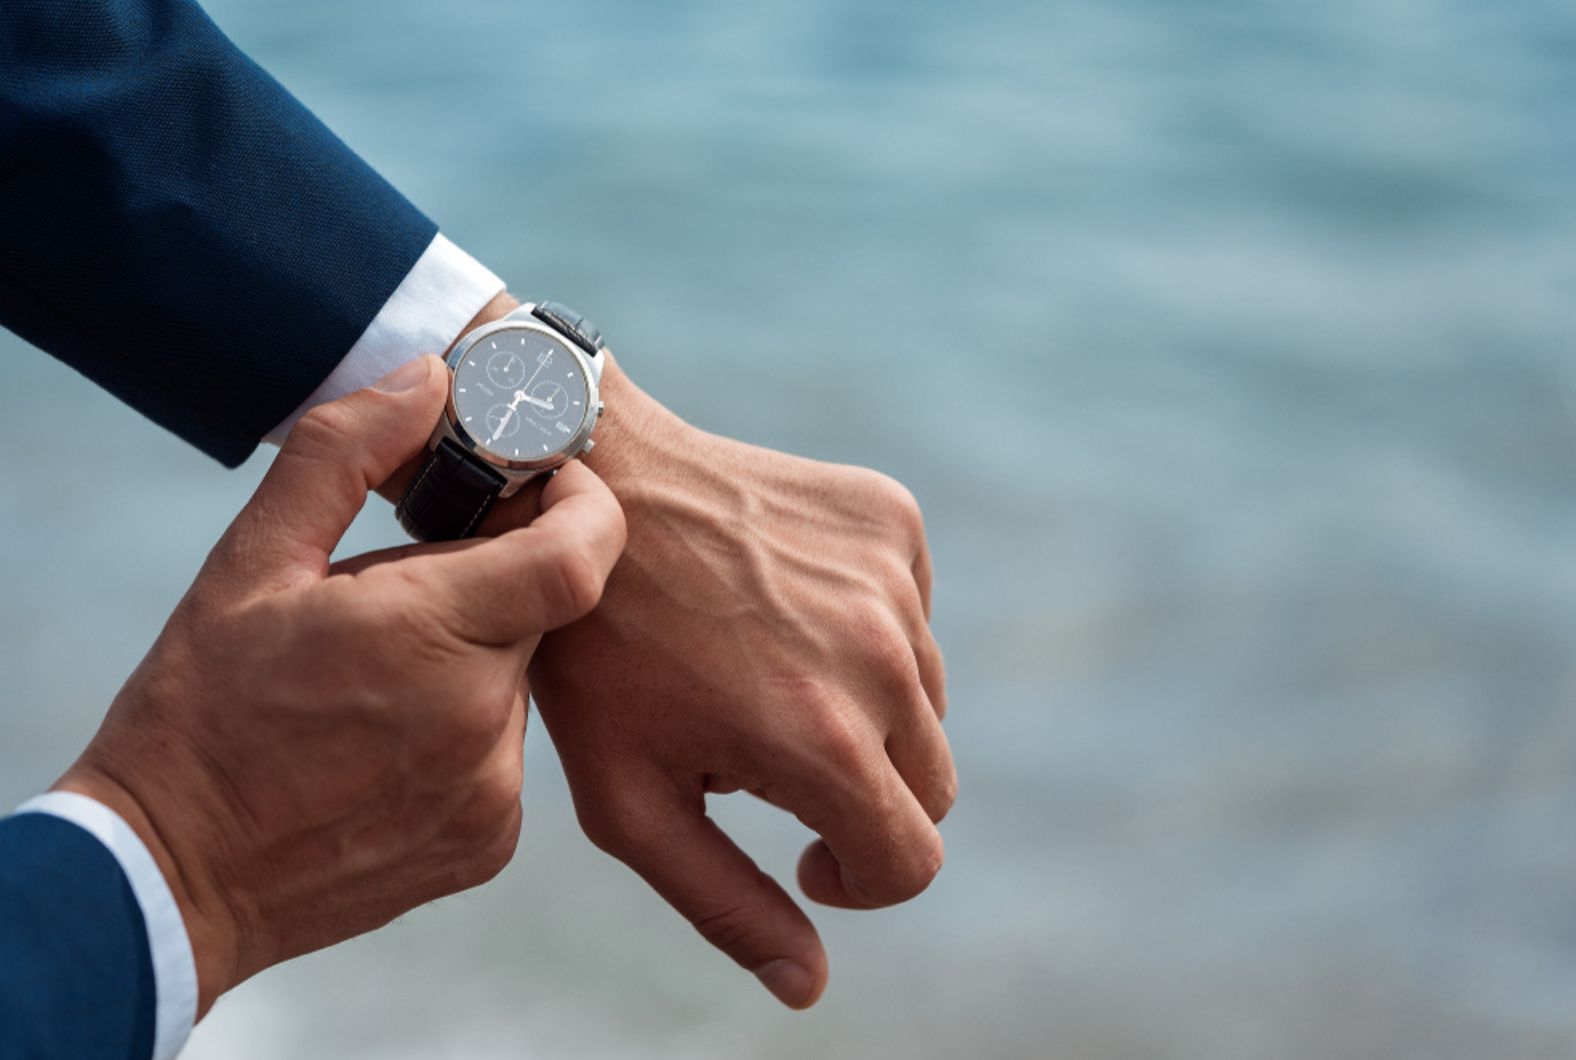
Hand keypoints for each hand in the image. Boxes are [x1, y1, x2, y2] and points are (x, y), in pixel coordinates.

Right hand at [55, 356, 625, 1015]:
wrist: (172, 876)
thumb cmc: (201, 712)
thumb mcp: (249, 563)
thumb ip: (345, 453)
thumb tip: (432, 377)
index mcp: (428, 637)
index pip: (579, 556)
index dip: (584, 507)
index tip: (549, 485)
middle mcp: (481, 721)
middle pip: (538, 611)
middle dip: (487, 584)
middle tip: (396, 596)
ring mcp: (492, 793)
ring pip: (519, 682)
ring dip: (470, 660)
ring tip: (372, 684)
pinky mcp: (489, 842)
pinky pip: (505, 751)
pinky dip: (463, 728)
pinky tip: (382, 742)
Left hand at [506, 362, 953, 1008]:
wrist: (590, 484)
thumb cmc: (594, 656)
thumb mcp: (629, 800)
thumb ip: (724, 903)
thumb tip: (808, 986)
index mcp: (821, 740)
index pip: (912, 860)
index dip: (861, 878)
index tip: (807, 851)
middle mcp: (880, 657)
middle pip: (933, 784)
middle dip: (867, 797)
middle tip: (776, 761)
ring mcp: (893, 577)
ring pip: (925, 696)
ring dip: (867, 708)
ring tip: (766, 672)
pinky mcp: (891, 518)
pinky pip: (915, 611)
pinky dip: (870, 628)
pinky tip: (784, 608)